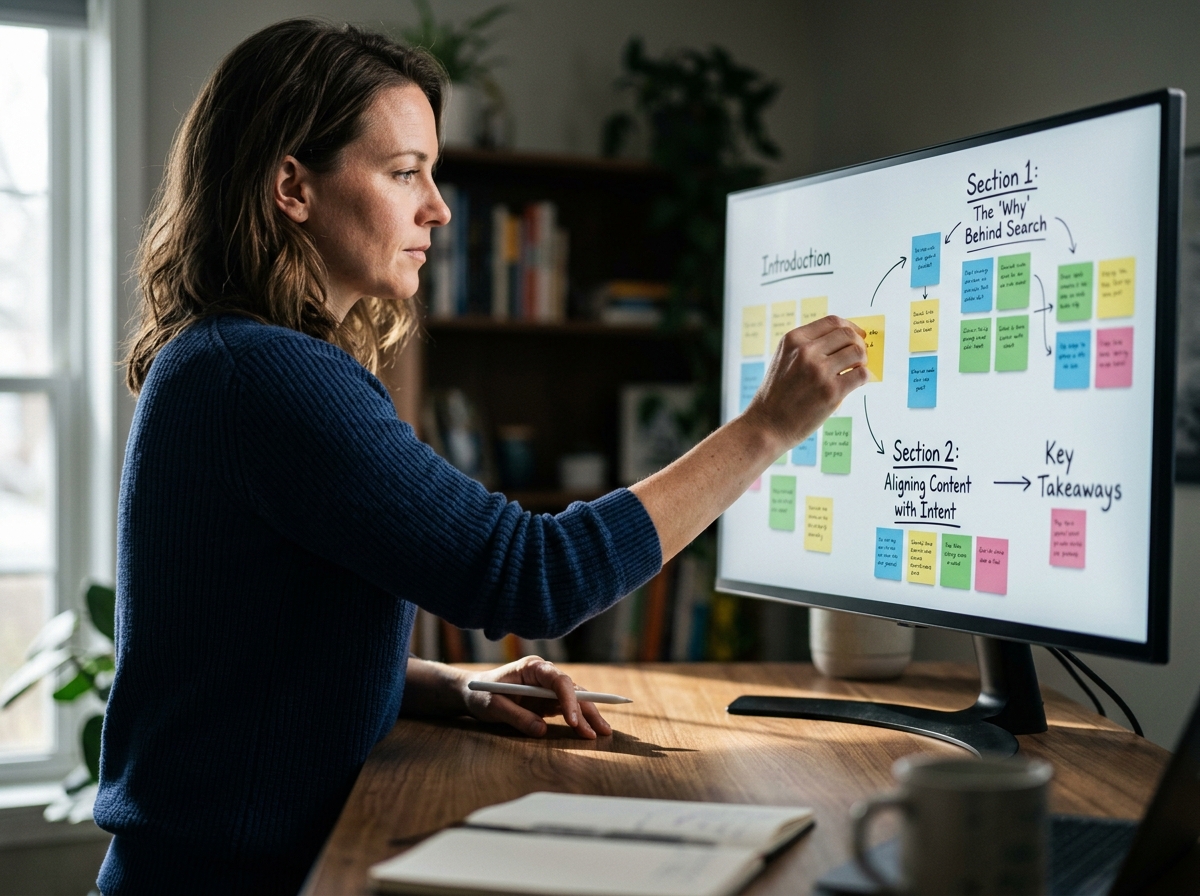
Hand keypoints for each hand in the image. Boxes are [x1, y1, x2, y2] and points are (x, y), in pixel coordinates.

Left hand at [462, 655, 611, 739]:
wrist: (472, 692)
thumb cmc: (480, 694)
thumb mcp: (493, 707)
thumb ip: (517, 716)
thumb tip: (542, 730)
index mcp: (532, 668)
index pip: (559, 680)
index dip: (569, 700)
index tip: (573, 721)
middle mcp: (544, 674)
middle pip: (573, 690)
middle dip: (588, 709)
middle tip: (601, 730)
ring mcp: (547, 687)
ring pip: (574, 700)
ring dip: (587, 716)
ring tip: (602, 733)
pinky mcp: (547, 700)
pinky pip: (567, 710)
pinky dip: (578, 721)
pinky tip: (589, 731)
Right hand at [744, 315, 869, 450]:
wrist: (766, 425)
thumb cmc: (777, 394)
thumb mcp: (783, 359)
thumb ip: (807, 346)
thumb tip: (843, 339)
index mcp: (793, 340)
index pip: (832, 321)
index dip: (850, 327)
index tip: (857, 335)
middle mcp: (806, 352)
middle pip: (848, 335)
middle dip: (859, 343)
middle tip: (859, 355)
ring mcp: (819, 371)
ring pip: (857, 352)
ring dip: (862, 360)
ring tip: (856, 369)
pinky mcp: (831, 391)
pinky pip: (861, 375)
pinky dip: (864, 377)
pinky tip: (856, 382)